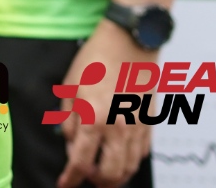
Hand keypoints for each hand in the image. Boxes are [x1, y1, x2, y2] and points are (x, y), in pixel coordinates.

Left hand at [57, 19, 155, 187]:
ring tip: (101, 173)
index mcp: (94, 119)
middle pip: (110, 175)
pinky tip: (119, 157)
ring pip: (129, 168)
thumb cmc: (96, 59)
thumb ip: (69, 121)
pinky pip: (142, 154)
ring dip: (115, 177)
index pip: (81, 163)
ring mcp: (138, 128)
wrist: (129, 41)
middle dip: (95, 182)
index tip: (64, 184)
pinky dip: (130, 162)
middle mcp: (119, 129)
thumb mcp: (70, 88)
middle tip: (84, 177)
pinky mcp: (151, 123)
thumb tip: (71, 145)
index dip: (71, 179)